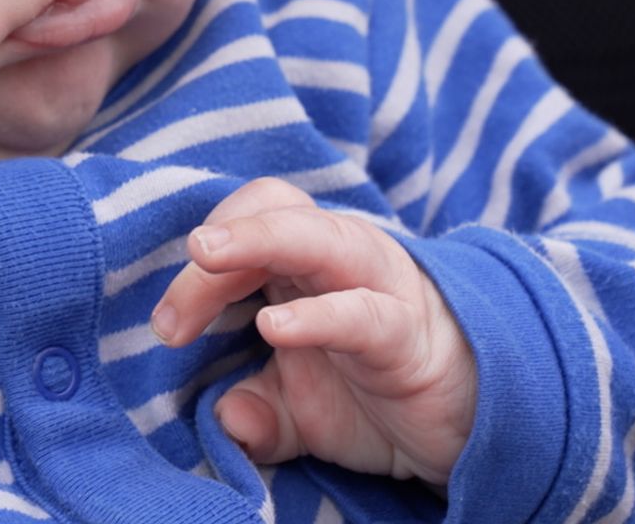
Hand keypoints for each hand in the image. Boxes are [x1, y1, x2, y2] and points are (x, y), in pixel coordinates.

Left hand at [151, 178, 476, 484]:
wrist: (468, 421)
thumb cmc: (376, 393)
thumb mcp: (300, 412)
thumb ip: (258, 414)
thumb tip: (225, 420)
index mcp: (304, 263)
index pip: (243, 226)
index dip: (198, 268)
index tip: (166, 328)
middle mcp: (339, 258)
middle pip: (272, 212)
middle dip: (217, 244)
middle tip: (172, 307)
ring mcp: (377, 287)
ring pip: (318, 237)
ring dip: (257, 239)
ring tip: (206, 255)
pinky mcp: (406, 332)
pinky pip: (362, 311)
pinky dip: (318, 314)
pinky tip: (277, 328)